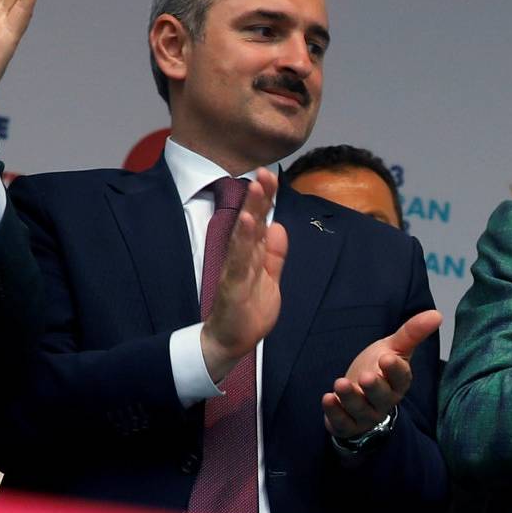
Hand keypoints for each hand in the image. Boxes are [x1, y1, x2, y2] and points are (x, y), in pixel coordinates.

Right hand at [199, 170, 285, 380]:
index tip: (271, 176)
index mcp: (253, 254)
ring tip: (255, 187)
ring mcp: (237, 268)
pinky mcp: (234, 283)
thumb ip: (274, 254)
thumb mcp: (269, 278)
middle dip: (259, 196)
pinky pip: (240, 258)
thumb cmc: (248, 310)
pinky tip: (246, 222)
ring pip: (245, 234)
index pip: (260, 221)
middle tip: (264, 172)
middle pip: (252, 221)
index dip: (266, 199)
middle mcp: (243, 256)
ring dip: (251, 210)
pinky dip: (243, 239)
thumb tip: (279, 227)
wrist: (232, 340)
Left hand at [324, 309, 441, 439]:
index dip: (394, 370)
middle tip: (366, 377)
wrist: (359, 395)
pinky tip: (327, 398)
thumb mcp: (393, 348)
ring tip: (340, 383)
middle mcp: (384, 401)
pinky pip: (342, 422)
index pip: (400, 377)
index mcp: (398, 382)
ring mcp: (366, 415)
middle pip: (381, 396)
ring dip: (350, 398)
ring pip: (360, 409)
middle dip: (374, 387)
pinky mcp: (348, 424)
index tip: (387, 358)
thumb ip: (412, 333)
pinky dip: (334, 412)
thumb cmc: (378, 369)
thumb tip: (437, 314)